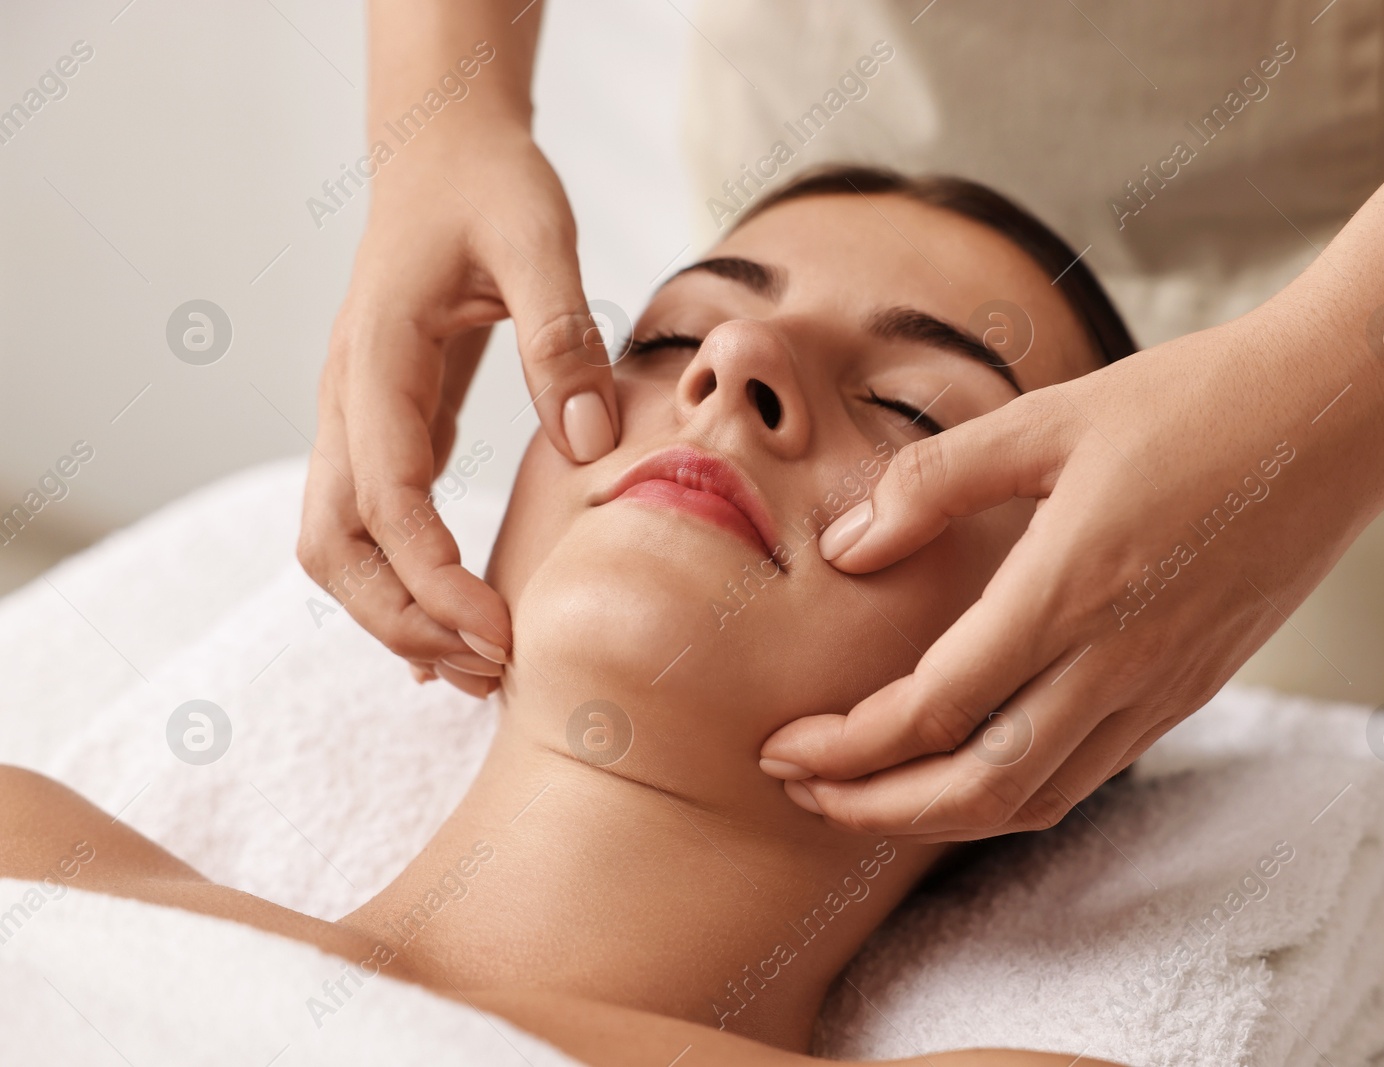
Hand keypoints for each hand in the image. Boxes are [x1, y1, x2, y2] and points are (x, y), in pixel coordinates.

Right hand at [298, 120, 617, 696]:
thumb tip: (589, 445)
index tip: (501, 632)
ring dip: (397, 612)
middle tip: (493, 668)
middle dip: (402, 619)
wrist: (441, 149)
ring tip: (480, 665)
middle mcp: (346, 399)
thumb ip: (561, 334)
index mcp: (376, 359)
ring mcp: (355, 416)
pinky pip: (369, 524)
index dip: (434, 579)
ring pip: (339, 546)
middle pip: (334, 547)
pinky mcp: (383, 424)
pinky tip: (455, 623)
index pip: (385, 500)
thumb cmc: (490, 185)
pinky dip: (401, 583)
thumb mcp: (539, 238)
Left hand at [758, 306, 1370, 840]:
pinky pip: (1089, 773)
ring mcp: (1165, 686)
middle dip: (874, 807)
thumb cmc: (1192, 400)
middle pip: (976, 788)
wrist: (1341, 413)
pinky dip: (1012, 794)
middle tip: (800, 793)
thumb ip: (936, 481)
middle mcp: (1120, 661)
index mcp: (1070, 589)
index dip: (845, 747)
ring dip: (939, 816)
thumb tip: (845, 546)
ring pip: (1036, 799)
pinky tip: (970, 766)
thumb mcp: (1049, 417)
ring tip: (869, 797)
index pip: (932, 710)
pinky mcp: (1195, 688)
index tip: (780, 747)